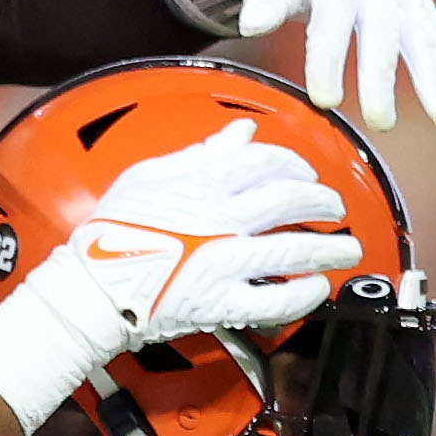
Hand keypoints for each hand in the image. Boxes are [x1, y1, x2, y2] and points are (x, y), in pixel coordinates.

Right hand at [56, 125, 362, 345]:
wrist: (89, 290)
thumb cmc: (108, 236)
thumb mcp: (147, 176)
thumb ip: (200, 153)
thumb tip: (240, 133)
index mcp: (201, 183)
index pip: (265, 162)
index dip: (295, 166)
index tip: (305, 175)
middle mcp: (218, 218)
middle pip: (290, 201)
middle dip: (322, 203)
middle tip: (335, 210)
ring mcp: (222, 261)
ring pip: (291, 248)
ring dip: (328, 248)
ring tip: (346, 249)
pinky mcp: (219, 302)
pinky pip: (273, 299)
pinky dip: (301, 294)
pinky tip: (317, 288)